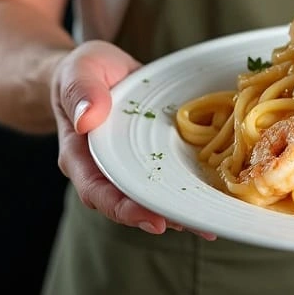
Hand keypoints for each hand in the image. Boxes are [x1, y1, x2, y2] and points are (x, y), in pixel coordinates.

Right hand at [50, 40, 215, 239]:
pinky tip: (216, 193)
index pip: (99, 191)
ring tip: (210, 218)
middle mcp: (108, 168)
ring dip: (181, 206)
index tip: (152, 220)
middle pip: (133, 200)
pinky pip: (170, 171)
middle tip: (195, 223)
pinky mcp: (154, 152)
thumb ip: (80, 92)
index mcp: (82, 156)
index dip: (125, 209)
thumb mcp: (77, 72)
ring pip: (155, 191)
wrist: (95, 71)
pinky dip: (191, 182)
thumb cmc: (83, 72)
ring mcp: (133, 163)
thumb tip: (87, 118)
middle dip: (164, 215)